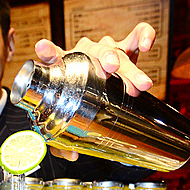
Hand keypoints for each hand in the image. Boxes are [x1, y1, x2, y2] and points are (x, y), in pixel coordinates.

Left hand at [34, 22, 155, 161]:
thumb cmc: (78, 101)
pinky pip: (136, 34)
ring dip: (129, 65)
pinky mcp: (124, 46)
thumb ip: (64, 139)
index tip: (43, 49)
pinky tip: (147, 46)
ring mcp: (104, 48)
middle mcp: (83, 52)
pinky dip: (144, 36)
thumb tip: (72, 155)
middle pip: (94, 52)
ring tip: (139, 84)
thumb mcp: (68, 119)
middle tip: (112, 70)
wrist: (98, 87)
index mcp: (63, 66)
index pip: (52, 56)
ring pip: (116, 49)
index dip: (48, 52)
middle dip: (106, 60)